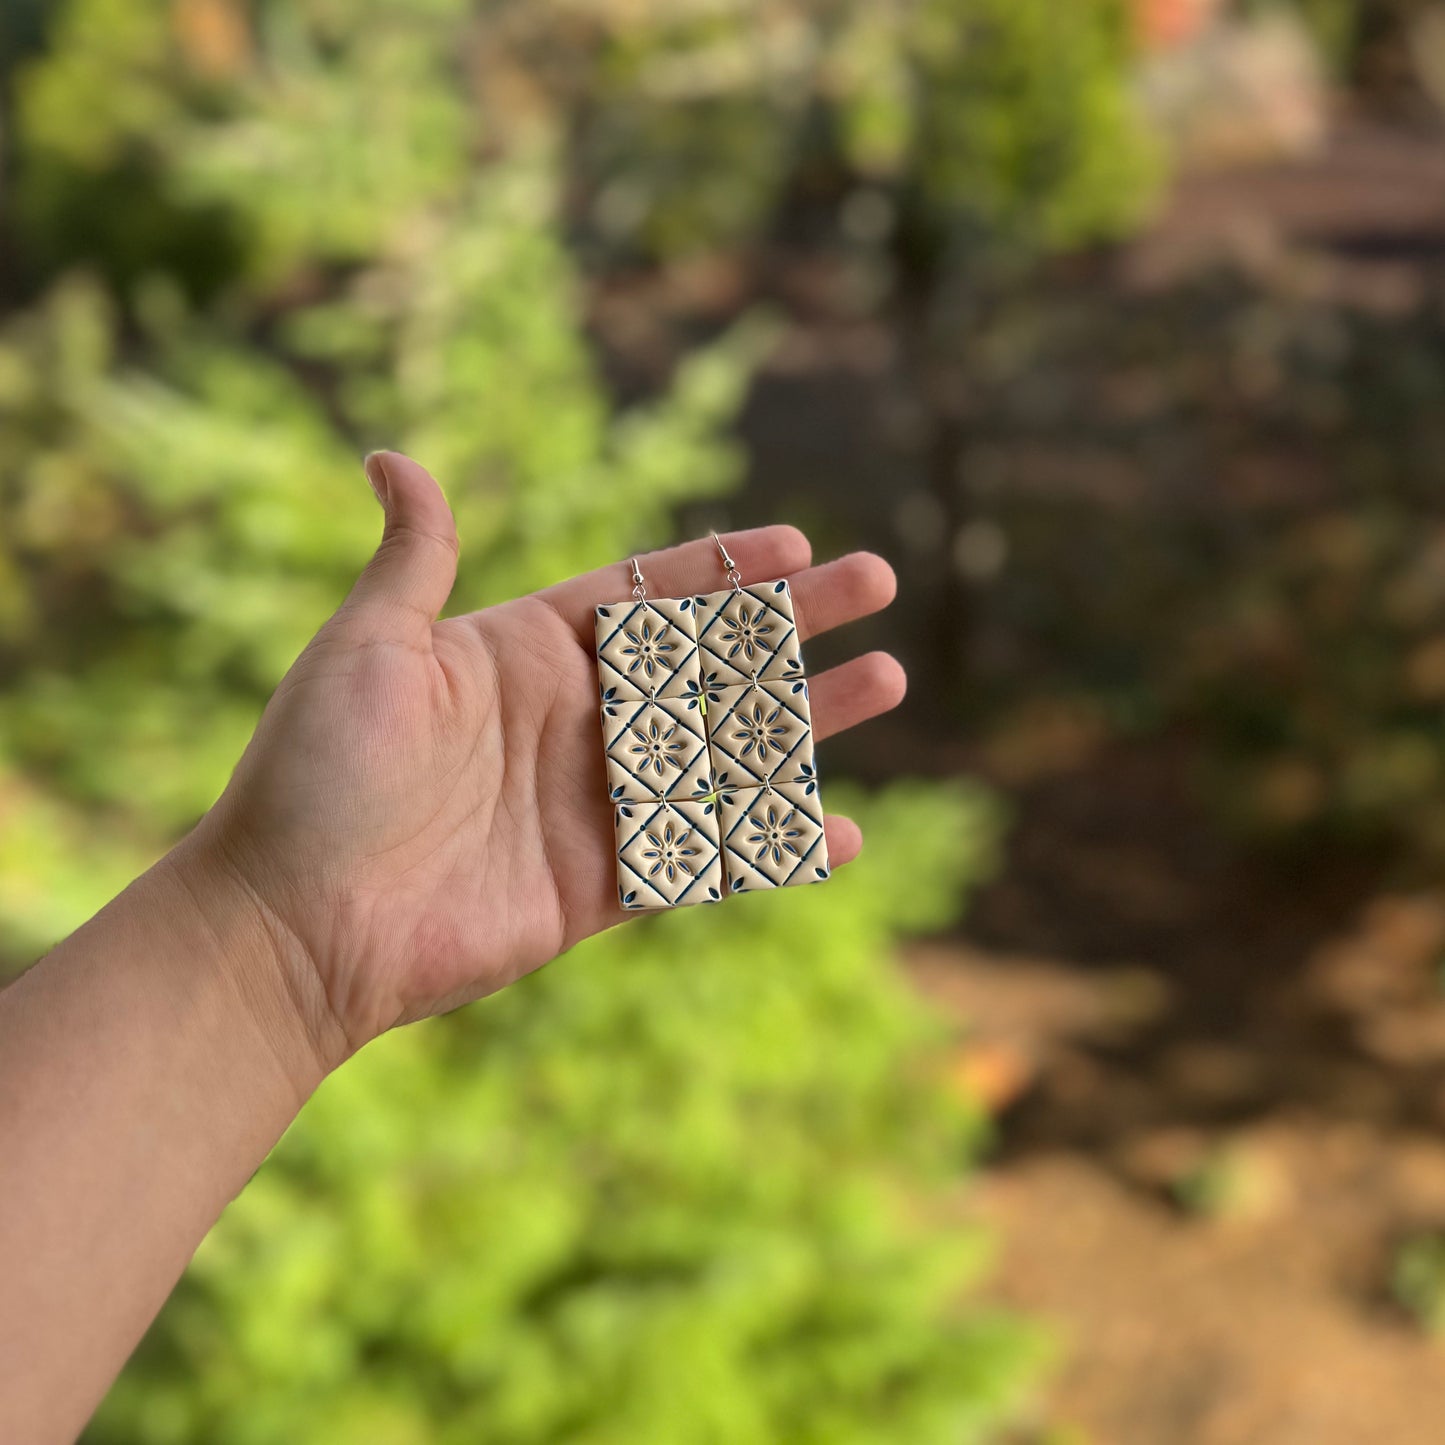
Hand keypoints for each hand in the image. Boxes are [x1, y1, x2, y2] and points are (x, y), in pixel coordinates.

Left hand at [185, 452, 905, 1074]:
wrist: (292, 923)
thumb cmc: (315, 774)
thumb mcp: (366, 648)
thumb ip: (414, 558)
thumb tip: (394, 456)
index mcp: (524, 652)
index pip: (643, 594)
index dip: (719, 567)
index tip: (795, 543)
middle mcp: (572, 721)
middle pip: (707, 660)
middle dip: (791, 622)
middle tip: (876, 583)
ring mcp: (594, 804)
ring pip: (726, 750)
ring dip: (806, 717)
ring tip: (887, 680)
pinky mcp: (603, 885)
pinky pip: (707, 856)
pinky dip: (773, 844)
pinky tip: (839, 829)